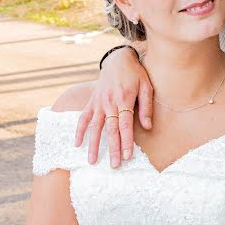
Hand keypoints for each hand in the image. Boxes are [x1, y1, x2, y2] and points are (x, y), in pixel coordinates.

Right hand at [74, 47, 152, 167]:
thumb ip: (146, 107)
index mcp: (124, 99)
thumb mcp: (146, 86)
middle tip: (114, 165)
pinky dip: (79, 130)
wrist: (118, 59)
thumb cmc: (135, 74)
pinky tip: (77, 144)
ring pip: (95, 127)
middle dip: (113, 148)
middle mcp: (110, 102)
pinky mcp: (92, 102)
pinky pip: (84, 117)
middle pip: (111, 129)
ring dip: (93, 145)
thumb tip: (148, 126)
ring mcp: (99, 102)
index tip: (127, 156)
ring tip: (92, 161)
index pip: (125, 125)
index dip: (126, 141)